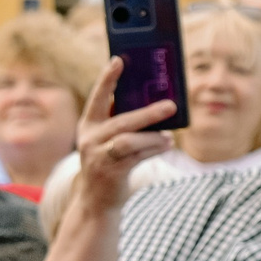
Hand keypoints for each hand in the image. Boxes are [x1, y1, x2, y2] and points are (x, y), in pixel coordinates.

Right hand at [70, 58, 178, 214]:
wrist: (96, 200)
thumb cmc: (110, 162)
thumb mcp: (108, 139)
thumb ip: (122, 121)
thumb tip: (156, 101)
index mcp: (88, 125)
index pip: (97, 97)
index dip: (107, 78)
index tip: (119, 59)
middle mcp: (89, 138)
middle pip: (121, 121)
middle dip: (148, 113)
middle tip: (171, 105)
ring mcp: (98, 156)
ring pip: (129, 141)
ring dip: (153, 137)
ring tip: (169, 136)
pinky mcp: (110, 172)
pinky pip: (136, 157)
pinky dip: (154, 149)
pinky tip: (166, 144)